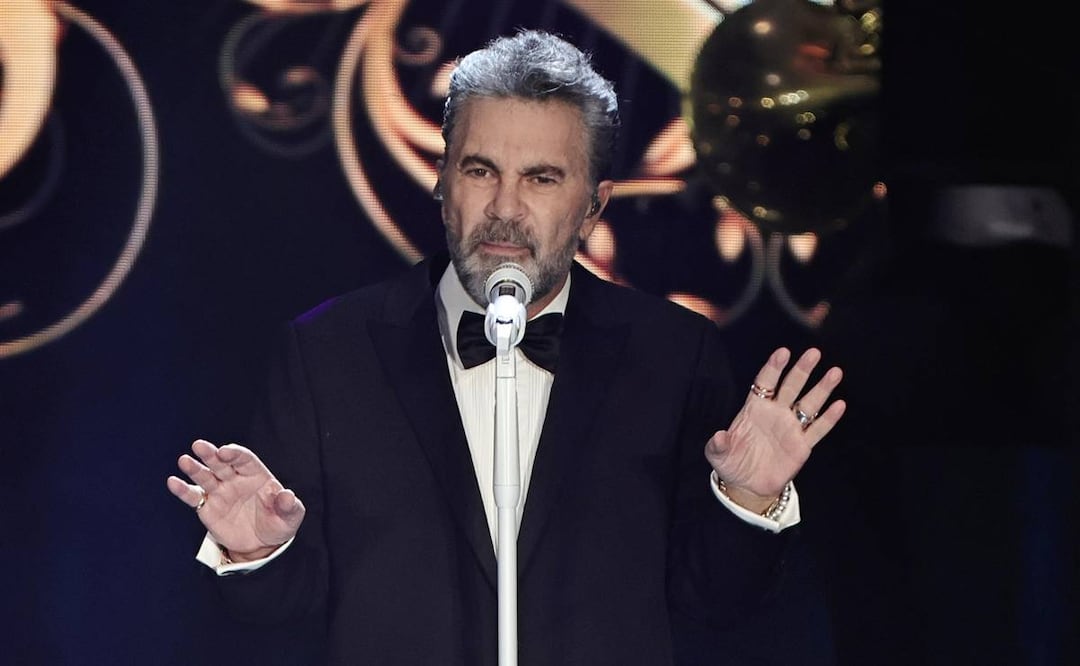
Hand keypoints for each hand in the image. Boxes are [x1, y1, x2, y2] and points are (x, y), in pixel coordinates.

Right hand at [166, 439, 304, 561]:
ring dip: (194, 468)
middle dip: (210, 454)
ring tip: (184, 461)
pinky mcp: (208, 508)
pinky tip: (173, 482)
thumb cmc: (278, 524)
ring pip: (205, 476)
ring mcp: (220, 492)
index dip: (234, 453)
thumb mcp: (290, 516)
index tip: (224, 452)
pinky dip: (183, 490)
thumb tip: (285, 494)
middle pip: (221, 463)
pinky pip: (194, 497)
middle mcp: (235, 480)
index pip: (244, 459)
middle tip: (199, 446)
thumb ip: (289, 505)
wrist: (262, 545)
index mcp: (256, 476)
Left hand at [705, 347, 844, 511]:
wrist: (748, 486)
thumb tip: (718, 437)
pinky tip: (839, 405)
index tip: (783, 353)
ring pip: (809, 404)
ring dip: (822, 389)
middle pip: (791, 386)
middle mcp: (775, 413)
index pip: (765, 382)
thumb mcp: (718, 454)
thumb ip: (717, 444)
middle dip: (802, 370)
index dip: (774, 368)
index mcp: (754, 408)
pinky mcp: (802, 446)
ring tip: (835, 372)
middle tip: (814, 353)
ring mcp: (790, 428)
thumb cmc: (732, 463)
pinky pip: (817, 430)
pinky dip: (828, 418)